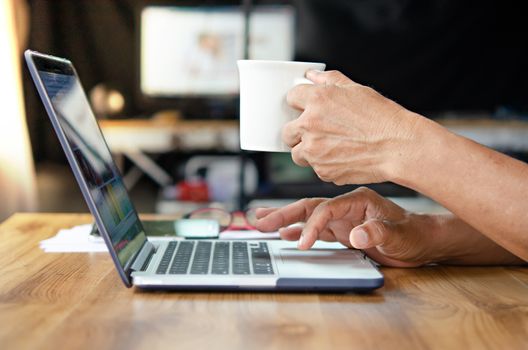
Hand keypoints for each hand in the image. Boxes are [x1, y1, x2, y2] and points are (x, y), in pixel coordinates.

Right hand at [255, 187, 437, 266]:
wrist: (423, 241)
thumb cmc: (414, 234)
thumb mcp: (399, 235)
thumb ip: (377, 233)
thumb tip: (355, 236)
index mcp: (357, 200)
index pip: (325, 210)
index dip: (311, 226)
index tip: (300, 243)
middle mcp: (346, 207)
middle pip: (309, 208)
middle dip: (284, 213)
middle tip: (260, 219)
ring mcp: (343, 219)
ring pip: (308, 217)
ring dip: (286, 220)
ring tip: (263, 221)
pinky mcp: (343, 231)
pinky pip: (316, 230)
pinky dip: (299, 232)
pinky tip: (285, 234)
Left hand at [284, 70, 422, 184]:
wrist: (397, 147)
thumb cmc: (382, 117)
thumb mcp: (357, 89)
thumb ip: (330, 80)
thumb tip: (311, 75)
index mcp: (317, 100)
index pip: (290, 98)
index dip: (298, 103)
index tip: (303, 107)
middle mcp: (310, 125)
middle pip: (286, 131)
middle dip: (297, 131)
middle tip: (313, 132)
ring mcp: (314, 150)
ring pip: (297, 154)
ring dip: (307, 151)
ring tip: (328, 148)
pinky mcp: (322, 171)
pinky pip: (315, 168)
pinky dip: (324, 165)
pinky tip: (342, 157)